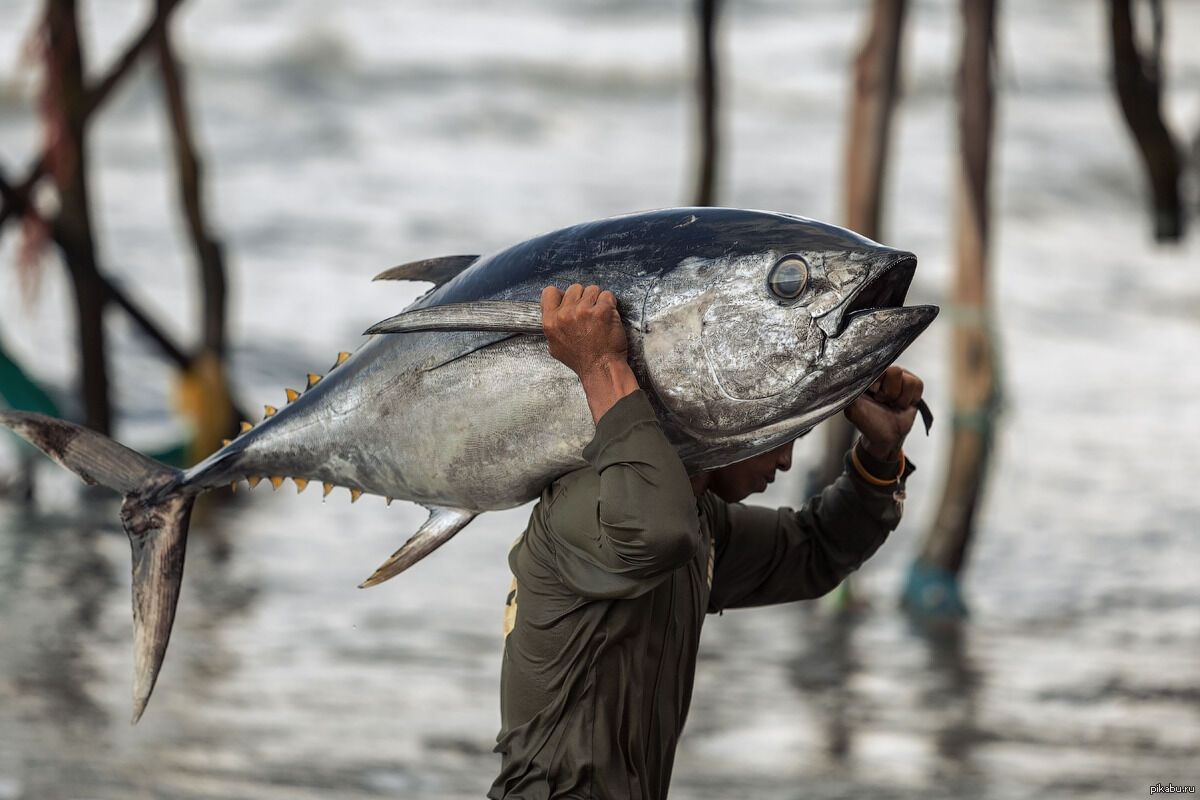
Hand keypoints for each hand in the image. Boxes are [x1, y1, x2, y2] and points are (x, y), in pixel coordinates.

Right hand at [541, 284, 638, 422]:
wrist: (600, 369)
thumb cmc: (580, 360)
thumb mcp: (555, 346)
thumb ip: (553, 326)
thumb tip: (554, 312)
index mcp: (550, 322)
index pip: (550, 292)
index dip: (562, 295)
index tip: (570, 302)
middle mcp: (565, 314)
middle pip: (574, 288)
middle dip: (583, 298)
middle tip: (589, 313)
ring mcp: (584, 311)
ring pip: (592, 289)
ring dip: (598, 300)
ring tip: (599, 316)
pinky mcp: (603, 311)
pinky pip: (608, 295)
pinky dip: (610, 304)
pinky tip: (609, 317)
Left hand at [844, 366, 923, 460]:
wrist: (885, 438)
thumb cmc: (869, 422)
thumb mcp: (853, 407)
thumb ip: (851, 391)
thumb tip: (847, 376)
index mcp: (869, 376)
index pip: (878, 368)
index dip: (878, 385)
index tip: (873, 396)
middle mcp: (884, 373)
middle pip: (895, 371)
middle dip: (889, 393)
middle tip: (883, 402)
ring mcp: (900, 377)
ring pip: (908, 380)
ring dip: (900, 398)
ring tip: (892, 405)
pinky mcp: (913, 385)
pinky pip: (918, 385)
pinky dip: (910, 399)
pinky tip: (902, 405)